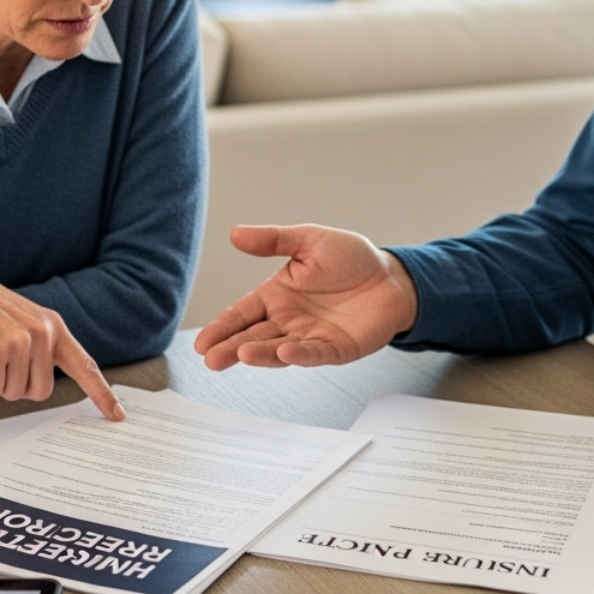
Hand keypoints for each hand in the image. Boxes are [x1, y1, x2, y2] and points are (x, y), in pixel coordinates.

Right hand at [0, 259, 123, 419]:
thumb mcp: (23, 323)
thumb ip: (42, 348)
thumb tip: (43, 385)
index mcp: (54, 327)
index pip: (85, 366)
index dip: (101, 394)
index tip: (117, 415)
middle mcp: (43, 333)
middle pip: (40, 393)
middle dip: (15, 384)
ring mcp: (21, 342)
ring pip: (12, 394)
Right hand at [194, 224, 418, 369]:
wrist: (391, 276)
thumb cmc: (350, 258)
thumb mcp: (309, 240)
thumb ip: (274, 240)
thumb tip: (235, 234)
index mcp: (277, 295)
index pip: (242, 313)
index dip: (222, 327)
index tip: (202, 343)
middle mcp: (289, 320)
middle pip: (254, 336)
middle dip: (231, 348)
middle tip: (211, 359)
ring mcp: (311, 337)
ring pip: (279, 349)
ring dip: (260, 353)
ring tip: (240, 355)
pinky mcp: (336, 349)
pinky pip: (315, 353)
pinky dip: (299, 355)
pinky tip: (284, 353)